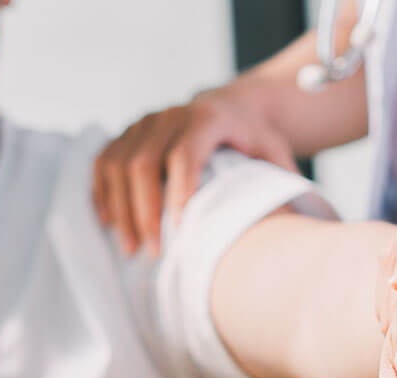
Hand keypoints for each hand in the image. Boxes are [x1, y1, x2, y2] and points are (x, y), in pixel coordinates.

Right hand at [93, 87, 296, 254]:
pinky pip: (104, 161)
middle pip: (143, 163)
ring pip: (118, 164)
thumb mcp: (276, 154)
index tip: (177, 230)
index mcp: (208, 118)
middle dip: (144, 211)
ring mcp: (144, 122)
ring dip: (120, 209)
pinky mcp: (128, 132)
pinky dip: (102, 192)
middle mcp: (170, 115)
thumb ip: (282, 182)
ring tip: (130, 248)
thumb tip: (293, 225)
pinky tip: (108, 222)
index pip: (183, 155)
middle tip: (152, 252)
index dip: (177, 192)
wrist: (235, 106)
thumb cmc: (257, 139)